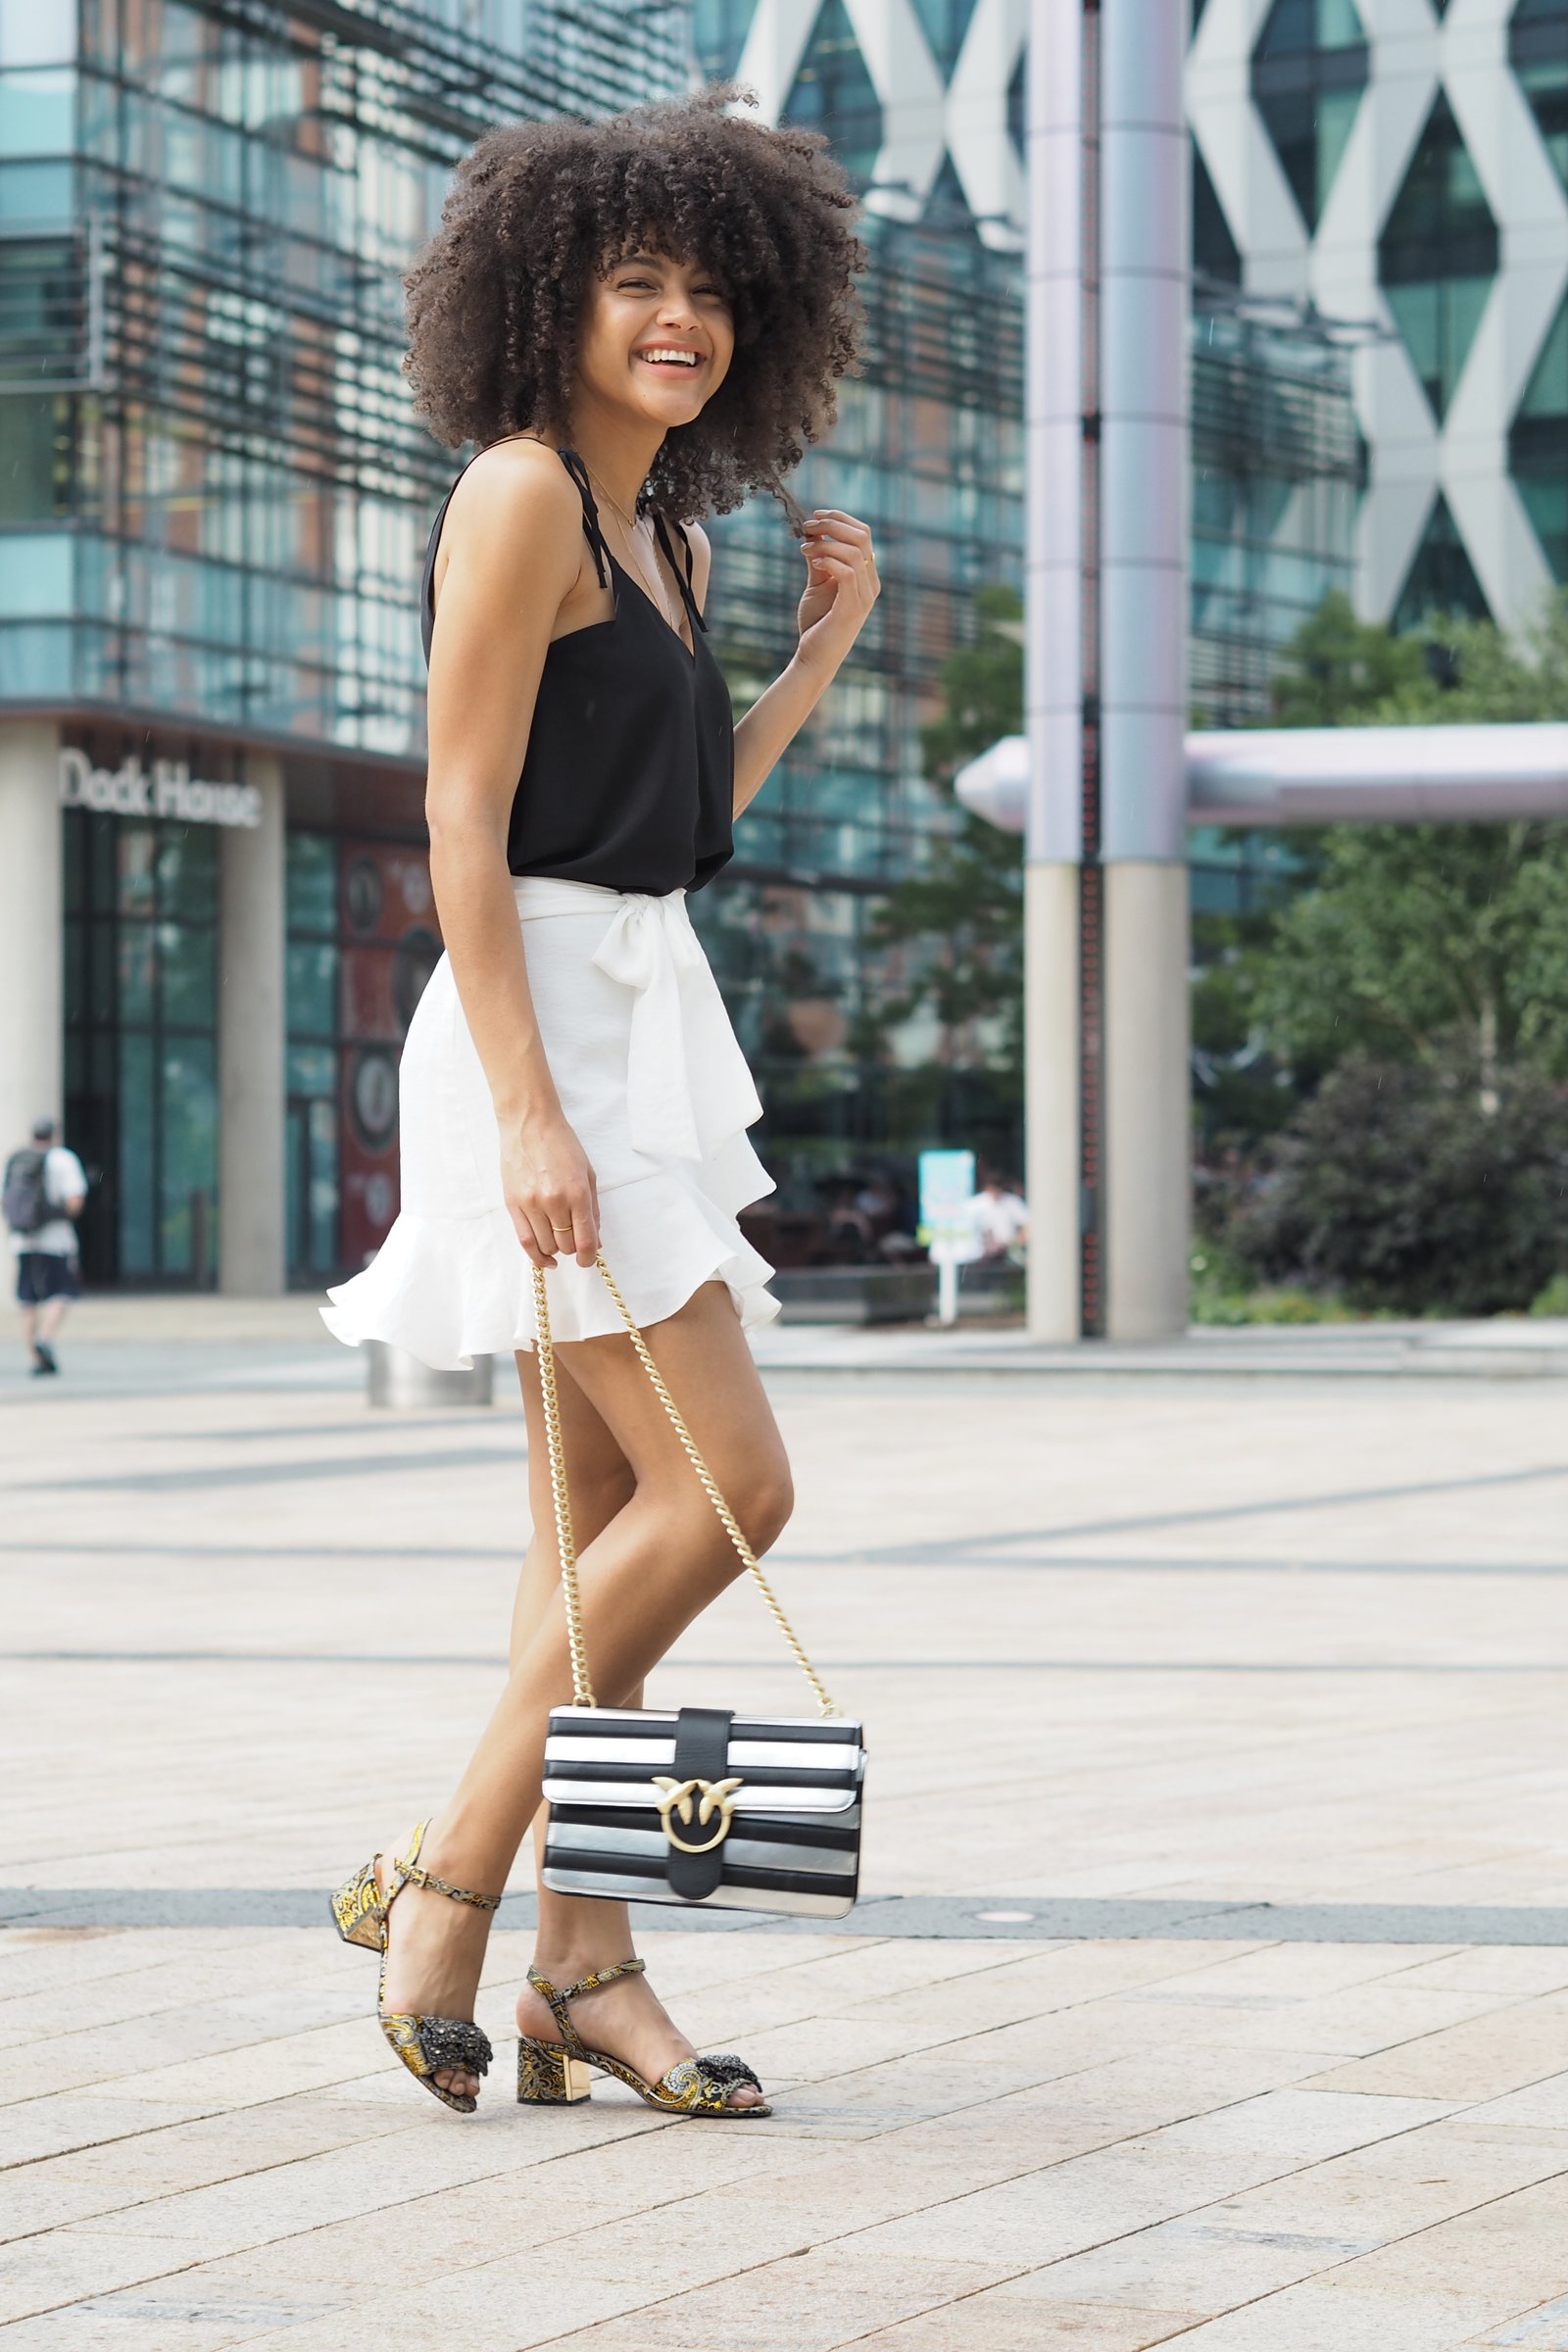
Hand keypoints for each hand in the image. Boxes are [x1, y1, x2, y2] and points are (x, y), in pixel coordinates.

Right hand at [500, 1109, 599, 1269]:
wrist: (529, 1124)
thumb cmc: (561, 1145)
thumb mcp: (587, 1173)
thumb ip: (593, 1210)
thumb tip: (596, 1241)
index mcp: (577, 1193)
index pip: (585, 1240)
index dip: (589, 1256)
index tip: (589, 1259)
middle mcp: (554, 1201)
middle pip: (566, 1245)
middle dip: (573, 1248)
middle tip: (573, 1238)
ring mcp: (531, 1204)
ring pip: (546, 1246)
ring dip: (556, 1248)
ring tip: (558, 1236)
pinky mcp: (513, 1204)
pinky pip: (525, 1240)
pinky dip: (536, 1255)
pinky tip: (545, 1258)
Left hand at [795, 508, 878, 674]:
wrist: (814, 658)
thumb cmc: (817, 623)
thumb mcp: (817, 583)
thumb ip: (819, 558)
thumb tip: (813, 531)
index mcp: (866, 575)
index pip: (863, 534)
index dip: (840, 518)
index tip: (815, 516)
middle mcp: (871, 583)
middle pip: (862, 536)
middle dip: (832, 524)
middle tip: (807, 526)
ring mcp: (865, 596)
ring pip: (855, 551)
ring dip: (825, 542)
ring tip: (804, 547)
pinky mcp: (853, 607)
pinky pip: (846, 571)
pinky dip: (827, 559)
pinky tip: (811, 561)